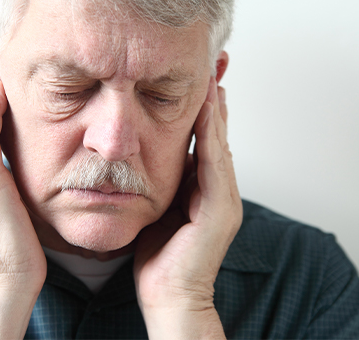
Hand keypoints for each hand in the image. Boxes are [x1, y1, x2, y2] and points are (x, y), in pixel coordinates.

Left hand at [134, 77, 241, 338]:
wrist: (168, 295)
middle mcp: (217, 189)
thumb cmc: (157, 256)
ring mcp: (223, 199)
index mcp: (201, 189)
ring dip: (215, 110)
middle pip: (216, 135)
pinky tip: (206, 110)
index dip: (201, 110)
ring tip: (212, 77)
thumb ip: (156, 184)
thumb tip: (138, 158)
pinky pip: (214, 163)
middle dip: (214, 100)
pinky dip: (210, 135)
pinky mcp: (221, 210)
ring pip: (219, 143)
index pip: (202, 140)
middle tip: (213, 65)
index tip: (196, 80)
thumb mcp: (155, 210)